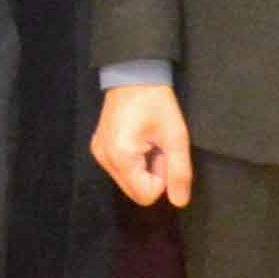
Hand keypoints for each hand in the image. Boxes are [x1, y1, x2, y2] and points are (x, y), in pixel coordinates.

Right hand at [90, 80, 192, 207]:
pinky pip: (121, 170)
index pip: (146, 195)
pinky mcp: (98, 148)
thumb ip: (179, 172)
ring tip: (147, 141)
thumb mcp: (176, 136)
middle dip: (152, 174)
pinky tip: (137, 139)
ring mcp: (99, 154)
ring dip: (143, 168)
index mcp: (121, 157)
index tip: (163, 152)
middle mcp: (104, 159)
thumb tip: (179, 202)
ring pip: (128, 182)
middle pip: (135, 191)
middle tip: (157, 146)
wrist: (133, 74)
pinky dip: (134, 161)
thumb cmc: (156, 102)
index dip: (162, 178)